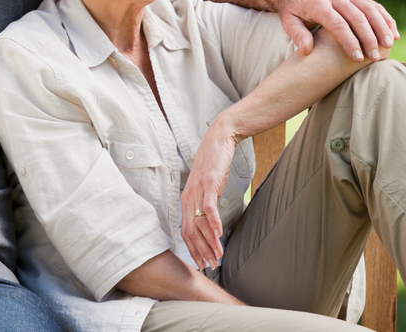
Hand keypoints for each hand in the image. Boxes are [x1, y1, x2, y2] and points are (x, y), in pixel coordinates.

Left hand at [180, 126, 235, 269]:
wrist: (218, 140)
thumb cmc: (214, 164)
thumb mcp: (207, 188)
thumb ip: (206, 204)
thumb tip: (210, 223)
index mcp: (187, 199)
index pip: (186, 231)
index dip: (193, 249)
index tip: (201, 262)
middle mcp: (188, 197)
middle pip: (190, 231)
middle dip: (200, 251)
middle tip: (211, 265)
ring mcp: (197, 190)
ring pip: (199, 222)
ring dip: (209, 241)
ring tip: (217, 255)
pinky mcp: (208, 182)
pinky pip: (208, 206)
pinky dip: (213, 222)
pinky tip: (219, 234)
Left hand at [276, 0, 397, 60]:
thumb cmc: (292, 12)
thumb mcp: (288, 22)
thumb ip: (297, 35)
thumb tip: (307, 50)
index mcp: (318, 3)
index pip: (337, 24)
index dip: (349, 41)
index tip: (358, 58)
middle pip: (357, 16)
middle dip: (368, 37)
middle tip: (375, 57)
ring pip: (369, 9)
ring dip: (381, 26)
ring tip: (389, 45)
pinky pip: (373, 5)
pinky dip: (385, 18)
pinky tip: (394, 33)